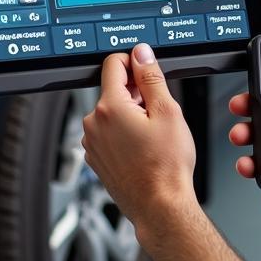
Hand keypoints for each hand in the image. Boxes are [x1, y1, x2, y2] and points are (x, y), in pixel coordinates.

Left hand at [82, 45, 197, 246]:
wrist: (160, 206)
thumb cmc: (166, 167)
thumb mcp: (168, 112)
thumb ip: (151, 77)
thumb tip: (142, 54)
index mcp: (109, 108)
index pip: (113, 64)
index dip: (134, 62)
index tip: (148, 70)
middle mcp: (94, 124)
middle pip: (113, 89)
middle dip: (136, 92)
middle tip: (158, 110)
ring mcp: (92, 143)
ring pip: (112, 112)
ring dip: (130, 113)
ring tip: (153, 132)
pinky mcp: (97, 158)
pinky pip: (109, 133)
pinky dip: (124, 132)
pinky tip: (143, 146)